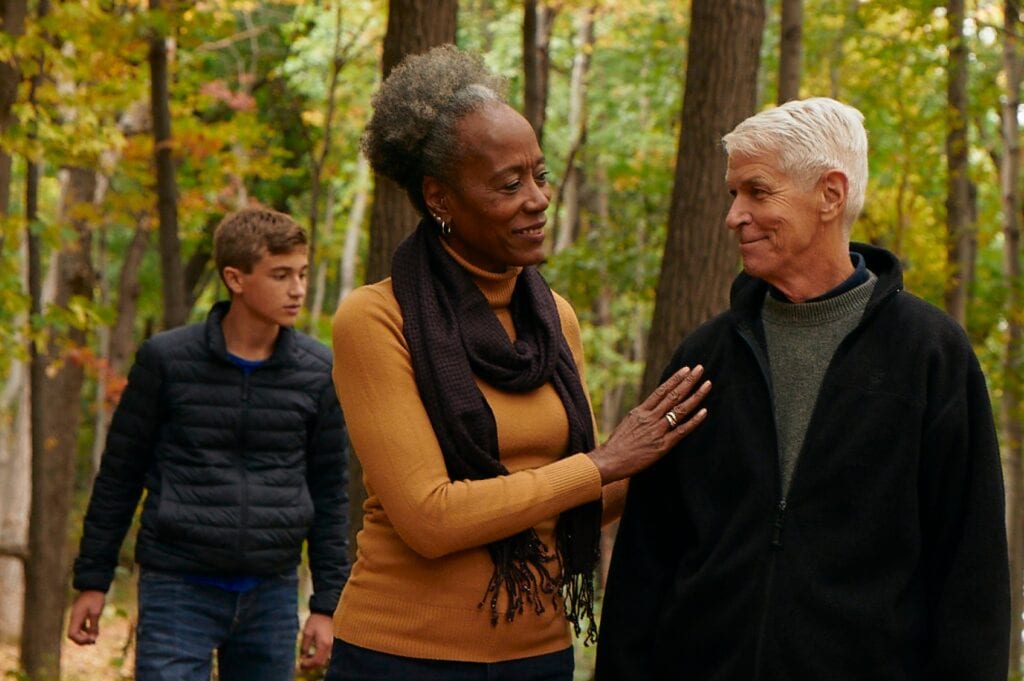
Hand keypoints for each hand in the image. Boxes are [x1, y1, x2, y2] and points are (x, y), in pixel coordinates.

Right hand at [67, 590, 104, 644]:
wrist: (94, 586)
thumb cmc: (95, 598)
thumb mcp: (96, 612)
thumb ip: (94, 626)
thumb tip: (93, 639)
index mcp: (76, 618)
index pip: (72, 635)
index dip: (80, 640)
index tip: (91, 639)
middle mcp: (74, 618)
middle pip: (72, 635)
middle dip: (82, 640)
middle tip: (93, 642)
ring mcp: (77, 616)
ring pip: (76, 631)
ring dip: (84, 636)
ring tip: (94, 639)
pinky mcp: (81, 614)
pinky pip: (80, 626)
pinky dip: (86, 631)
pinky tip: (94, 631)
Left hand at [299, 612, 333, 669]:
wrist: (326, 611)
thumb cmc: (316, 620)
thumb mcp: (307, 632)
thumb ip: (304, 646)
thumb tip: (303, 656)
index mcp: (323, 644)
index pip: (316, 661)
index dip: (308, 665)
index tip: (300, 664)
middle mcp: (330, 646)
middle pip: (321, 663)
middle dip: (311, 665)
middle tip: (302, 664)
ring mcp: (332, 645)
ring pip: (324, 659)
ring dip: (315, 662)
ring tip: (307, 658)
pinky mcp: (333, 643)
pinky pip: (326, 654)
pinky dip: (319, 657)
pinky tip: (313, 653)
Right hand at [587, 365, 709, 483]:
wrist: (609, 460)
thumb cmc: (617, 445)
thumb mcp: (628, 423)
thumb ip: (642, 415)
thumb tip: (652, 407)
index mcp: (641, 411)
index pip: (661, 391)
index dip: (675, 379)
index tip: (686, 369)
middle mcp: (650, 418)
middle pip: (673, 395)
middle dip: (688, 381)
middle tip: (700, 369)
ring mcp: (657, 430)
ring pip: (679, 409)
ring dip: (695, 396)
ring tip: (707, 384)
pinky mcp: (662, 445)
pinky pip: (681, 430)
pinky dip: (694, 420)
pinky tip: (704, 411)